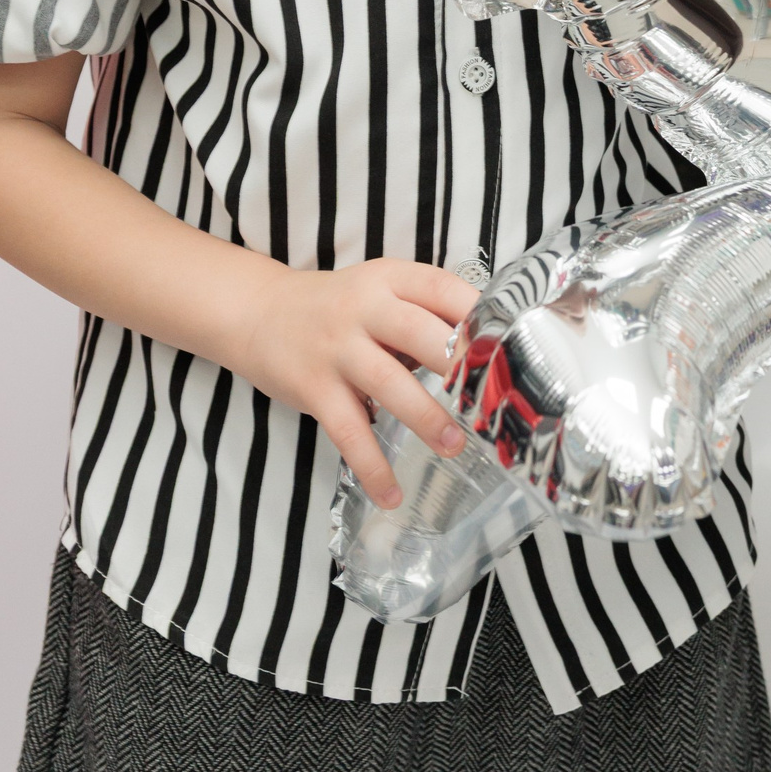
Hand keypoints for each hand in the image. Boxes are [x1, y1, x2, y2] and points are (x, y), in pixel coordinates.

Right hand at [233, 257, 480, 509]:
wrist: (259, 313)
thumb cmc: (336, 308)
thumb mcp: (379, 290)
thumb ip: (423, 312)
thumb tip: (489, 351)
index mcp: (389, 278)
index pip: (440, 288)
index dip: (477, 315)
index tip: (511, 344)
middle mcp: (364, 308)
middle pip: (420, 333)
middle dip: (459, 366)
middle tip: (492, 396)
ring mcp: (337, 348)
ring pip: (389, 383)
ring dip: (426, 418)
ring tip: (455, 446)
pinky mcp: (314, 388)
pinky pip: (348, 432)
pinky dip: (372, 466)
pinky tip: (392, 492)